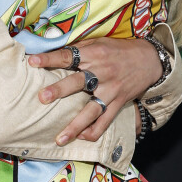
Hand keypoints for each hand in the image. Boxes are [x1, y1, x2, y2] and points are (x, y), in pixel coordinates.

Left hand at [28, 38, 161, 143]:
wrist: (149, 59)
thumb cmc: (118, 50)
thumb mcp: (98, 43)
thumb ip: (78, 50)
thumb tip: (53, 53)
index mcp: (93, 54)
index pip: (67, 56)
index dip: (49, 58)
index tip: (32, 61)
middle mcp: (102, 73)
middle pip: (78, 82)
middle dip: (60, 90)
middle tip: (43, 97)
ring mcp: (111, 90)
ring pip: (91, 110)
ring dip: (75, 125)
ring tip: (59, 138)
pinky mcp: (119, 103)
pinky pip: (105, 121)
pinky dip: (93, 132)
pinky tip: (80, 138)